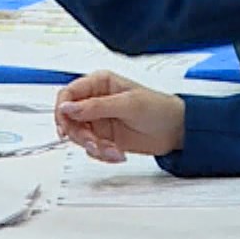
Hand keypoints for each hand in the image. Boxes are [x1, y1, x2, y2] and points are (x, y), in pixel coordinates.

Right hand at [54, 71, 185, 162]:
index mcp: (99, 84)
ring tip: (111, 150)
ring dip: (94, 147)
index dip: (62, 110)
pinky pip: (91, 149)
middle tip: (94, 143)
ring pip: (79, 136)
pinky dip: (102, 154)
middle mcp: (96, 101)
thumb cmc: (158, 108)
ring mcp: (99, 121)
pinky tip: (117, 153)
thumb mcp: (127, 104)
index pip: (68, 94)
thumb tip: (67, 107)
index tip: (65, 125)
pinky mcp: (104, 138)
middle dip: (80, 134)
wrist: (176, 131)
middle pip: (70, 118)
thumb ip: (95, 106)